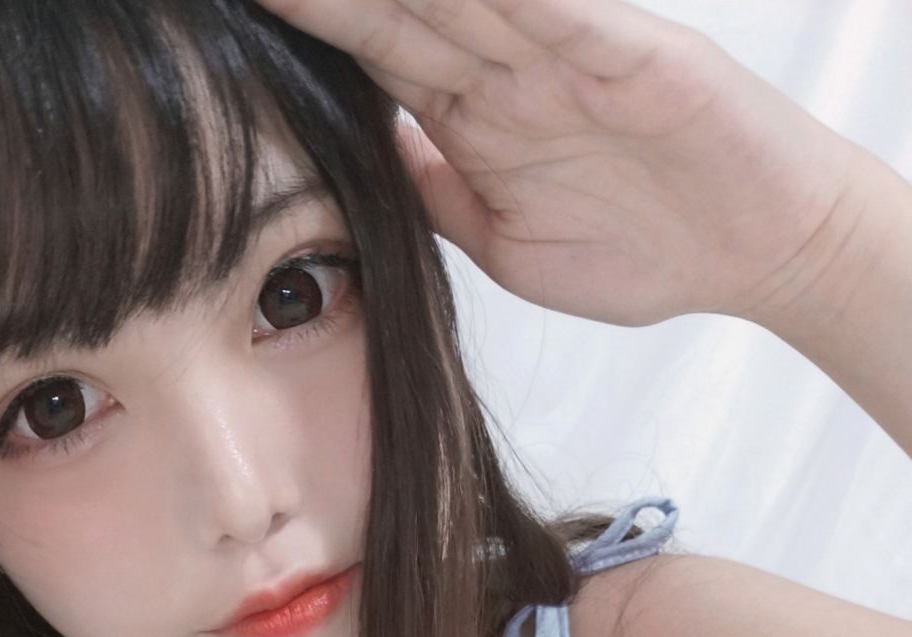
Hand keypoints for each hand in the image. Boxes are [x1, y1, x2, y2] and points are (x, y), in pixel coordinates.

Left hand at [252, 0, 863, 328]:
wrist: (754, 254)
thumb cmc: (642, 251)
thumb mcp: (505, 246)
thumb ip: (439, 199)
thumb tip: (374, 168)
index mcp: (473, 115)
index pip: (372, 53)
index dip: (308, 25)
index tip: (241, 11)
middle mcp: (508, 70)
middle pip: (399, 8)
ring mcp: (565, 52)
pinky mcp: (628, 51)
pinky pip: (556, 12)